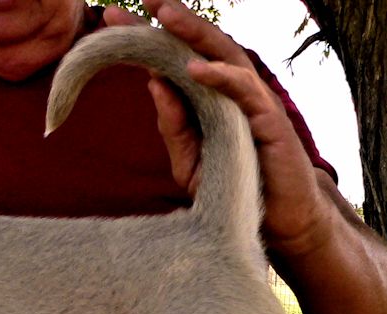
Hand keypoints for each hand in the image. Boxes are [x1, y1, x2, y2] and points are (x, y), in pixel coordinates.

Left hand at [104, 0, 330, 258]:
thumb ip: (173, 126)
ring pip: (225, 56)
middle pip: (201, 46)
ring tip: (165, 16)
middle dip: (173, 20)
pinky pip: (244, 92)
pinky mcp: (269, 122)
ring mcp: (252, 103)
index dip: (147, 38)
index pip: (175, 59)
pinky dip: (220, 76)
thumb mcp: (190, 161)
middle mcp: (231, 92)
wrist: (277, 221)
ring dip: (195, 34)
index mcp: (208, 98)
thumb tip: (153, 83)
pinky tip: (194, 67)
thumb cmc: (233, 186)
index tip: (109, 17)